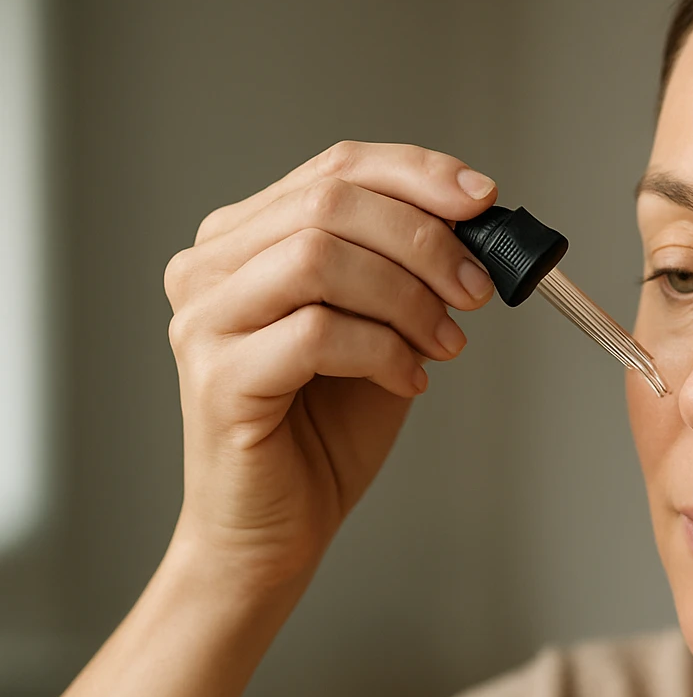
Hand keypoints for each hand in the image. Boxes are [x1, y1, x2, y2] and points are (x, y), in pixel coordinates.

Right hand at [163, 141, 498, 586]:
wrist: (277, 528)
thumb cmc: (326, 430)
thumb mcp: (382, 329)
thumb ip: (407, 272)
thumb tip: (478, 226)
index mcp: (245, 238)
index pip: (335, 168)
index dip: (417, 174)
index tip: (483, 200)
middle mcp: (210, 267)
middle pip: (329, 203)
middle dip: (423, 240)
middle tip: (476, 288)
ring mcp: (205, 320)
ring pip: (319, 258)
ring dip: (406, 295)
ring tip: (447, 343)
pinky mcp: (218, 378)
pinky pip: (316, 333)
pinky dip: (384, 350)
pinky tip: (410, 380)